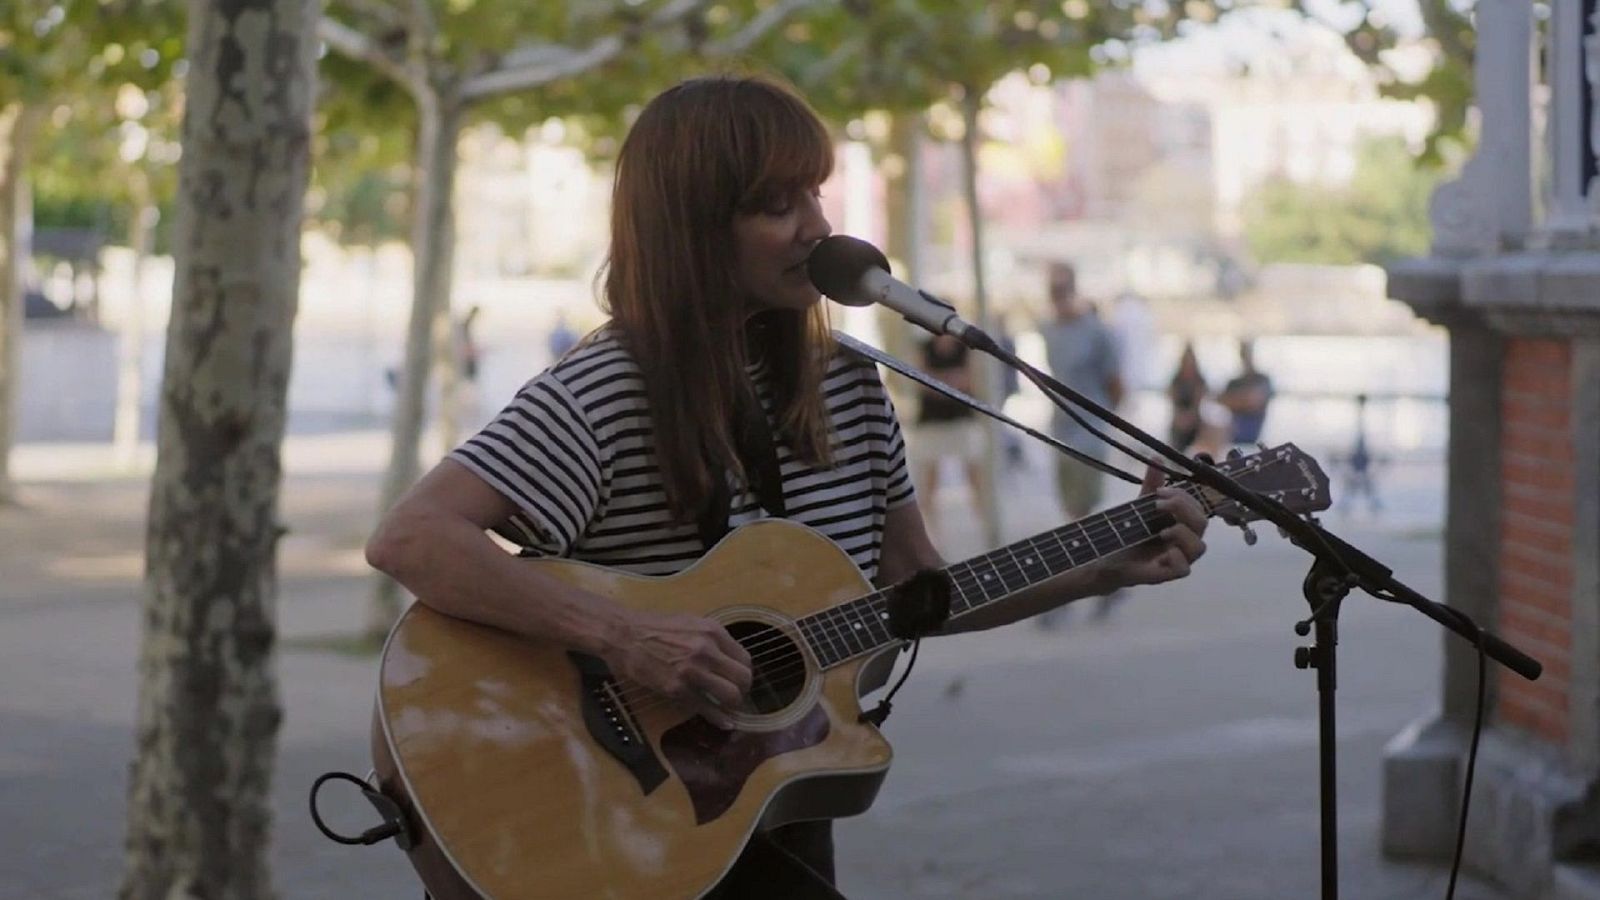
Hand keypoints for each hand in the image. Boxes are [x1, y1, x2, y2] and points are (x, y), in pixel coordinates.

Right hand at [602, 610, 752, 727]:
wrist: (624, 634)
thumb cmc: (654, 627)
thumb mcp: (690, 622)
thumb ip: (711, 639)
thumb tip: (727, 656)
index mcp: (712, 631)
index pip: (745, 658)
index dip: (744, 673)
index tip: (739, 680)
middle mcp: (707, 650)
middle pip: (743, 678)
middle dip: (743, 690)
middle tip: (737, 696)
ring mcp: (692, 671)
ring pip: (730, 695)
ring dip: (732, 705)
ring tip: (728, 707)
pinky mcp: (677, 689)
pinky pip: (706, 708)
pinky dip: (718, 719)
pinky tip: (724, 723)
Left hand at [1103, 464, 1208, 588]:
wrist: (1105, 556)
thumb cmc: (1128, 531)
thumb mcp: (1139, 505)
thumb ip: (1151, 485)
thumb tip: (1157, 456)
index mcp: (1182, 523)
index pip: (1198, 507)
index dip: (1184, 496)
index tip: (1160, 491)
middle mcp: (1184, 541)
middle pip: (1202, 523)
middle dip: (1183, 509)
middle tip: (1159, 504)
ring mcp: (1177, 558)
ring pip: (1199, 548)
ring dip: (1183, 534)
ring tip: (1162, 530)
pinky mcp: (1165, 574)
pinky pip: (1183, 570)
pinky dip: (1176, 558)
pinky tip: (1162, 552)